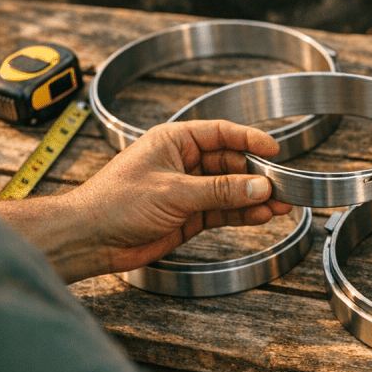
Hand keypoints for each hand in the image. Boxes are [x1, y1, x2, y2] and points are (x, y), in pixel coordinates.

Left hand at [0, 120, 291, 282]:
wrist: (90, 238)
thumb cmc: (115, 202)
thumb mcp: (174, 191)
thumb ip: (220, 190)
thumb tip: (258, 186)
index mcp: (175, 142)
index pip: (221, 133)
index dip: (249, 139)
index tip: (273, 149)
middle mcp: (184, 163)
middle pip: (231, 163)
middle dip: (256, 175)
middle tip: (281, 185)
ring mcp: (188, 190)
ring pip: (231, 190)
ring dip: (254, 197)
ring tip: (281, 204)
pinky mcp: (189, 216)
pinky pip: (223, 211)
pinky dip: (243, 214)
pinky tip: (261, 215)